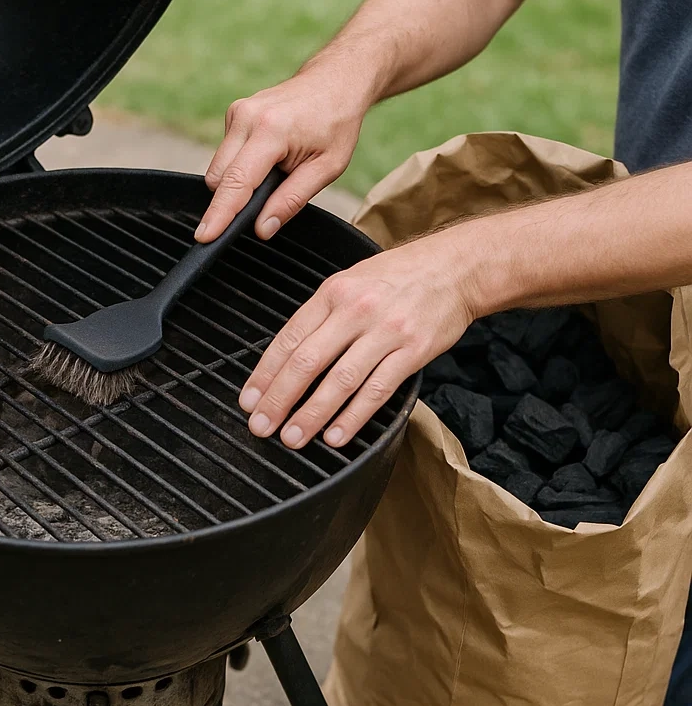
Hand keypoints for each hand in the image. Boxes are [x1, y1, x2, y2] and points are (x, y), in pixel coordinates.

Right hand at [195, 66, 366, 242]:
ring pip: (219, 167)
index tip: (205, 236)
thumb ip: (291, 200)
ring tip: (276, 172)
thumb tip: (262, 228)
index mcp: (271, 131)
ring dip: (239, 181)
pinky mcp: (235, 113)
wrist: (335, 80)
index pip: (236, 182)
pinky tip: (268, 158)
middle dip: (232, 199)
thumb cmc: (336, 123)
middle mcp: (246, 118)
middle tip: (266, 202)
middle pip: (219, 178)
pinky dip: (241, 166)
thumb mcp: (327, 168)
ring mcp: (237, 112)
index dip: (220, 214)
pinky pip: (226, 154)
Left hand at [239, 232, 477, 447]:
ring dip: (312, 415)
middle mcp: (356, 310)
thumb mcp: (351, 281)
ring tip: (292, 438)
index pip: (289, 338)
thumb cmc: (399, 276)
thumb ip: (322, 315)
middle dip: (279, 399)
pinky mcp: (413, 351)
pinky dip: (354, 417)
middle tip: (261, 426)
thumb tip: (287, 357)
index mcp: (333, 293)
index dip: (265, 374)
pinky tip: (336, 435)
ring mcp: (386, 332)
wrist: (456, 268)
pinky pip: (377, 390)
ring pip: (340, 381)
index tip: (249, 400)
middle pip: (307, 362)